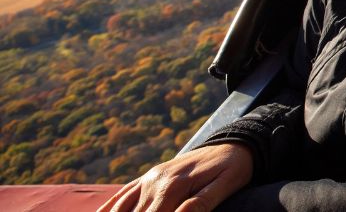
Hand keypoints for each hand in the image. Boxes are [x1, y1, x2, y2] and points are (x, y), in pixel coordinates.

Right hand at [98, 142, 253, 211]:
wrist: (234, 144)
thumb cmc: (233, 168)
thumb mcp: (225, 185)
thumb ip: (201, 203)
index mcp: (173, 186)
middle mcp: (155, 181)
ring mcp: (149, 178)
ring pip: (122, 208)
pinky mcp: (148, 177)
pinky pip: (123, 194)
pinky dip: (108, 208)